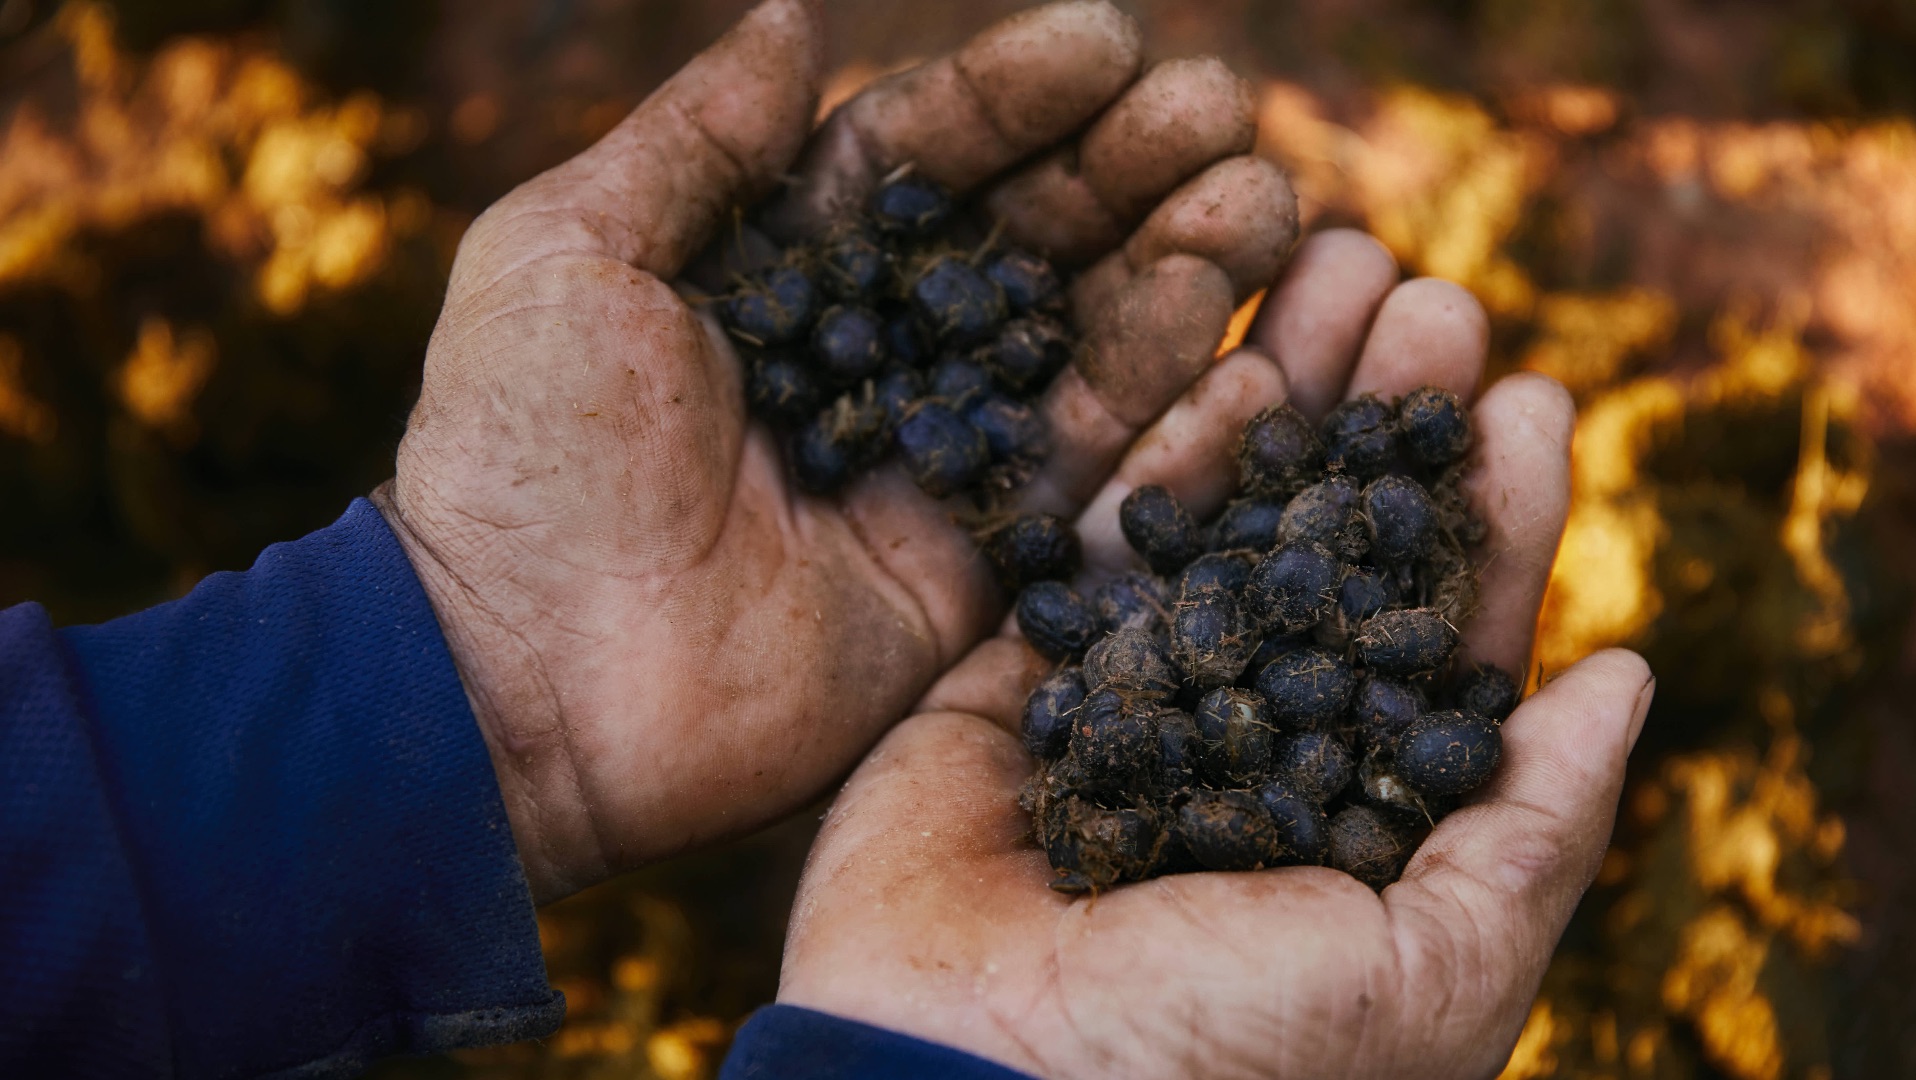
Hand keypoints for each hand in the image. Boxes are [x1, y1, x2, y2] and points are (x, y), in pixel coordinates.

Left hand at [374, 0, 1301, 901]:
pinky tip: (1237, 341)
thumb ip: (698, 140)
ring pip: (1077, 354)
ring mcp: (927, 471)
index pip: (924, 160)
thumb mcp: (570, 254)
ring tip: (1257, 202)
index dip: (1017, 97)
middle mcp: (870, 363)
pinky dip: (1165, 417)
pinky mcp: (967, 580)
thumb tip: (796, 16)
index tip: (1113, 39)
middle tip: (1223, 112)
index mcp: (781, 274)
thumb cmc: (519, 451)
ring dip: (1174, 274)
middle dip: (1125, 172)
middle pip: (1024, 246)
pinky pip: (1086, 487)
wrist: (520, 682)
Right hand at [775, 240, 1657, 1078]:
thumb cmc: (1225, 1056)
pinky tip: (1219, 359)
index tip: (1531, 401)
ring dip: (1280, 398)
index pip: (1446, 643)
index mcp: (1358, 819)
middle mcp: (1246, 748)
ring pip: (1216, 524)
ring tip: (1334, 270)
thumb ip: (1531, 824)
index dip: (1493, 521)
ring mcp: (1125, 706)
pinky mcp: (1007, 680)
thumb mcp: (1439, 968)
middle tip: (1438, 302)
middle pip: (1331, 555)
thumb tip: (1627, 675)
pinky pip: (1088, 545)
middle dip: (1388, 427)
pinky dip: (1149, 453)